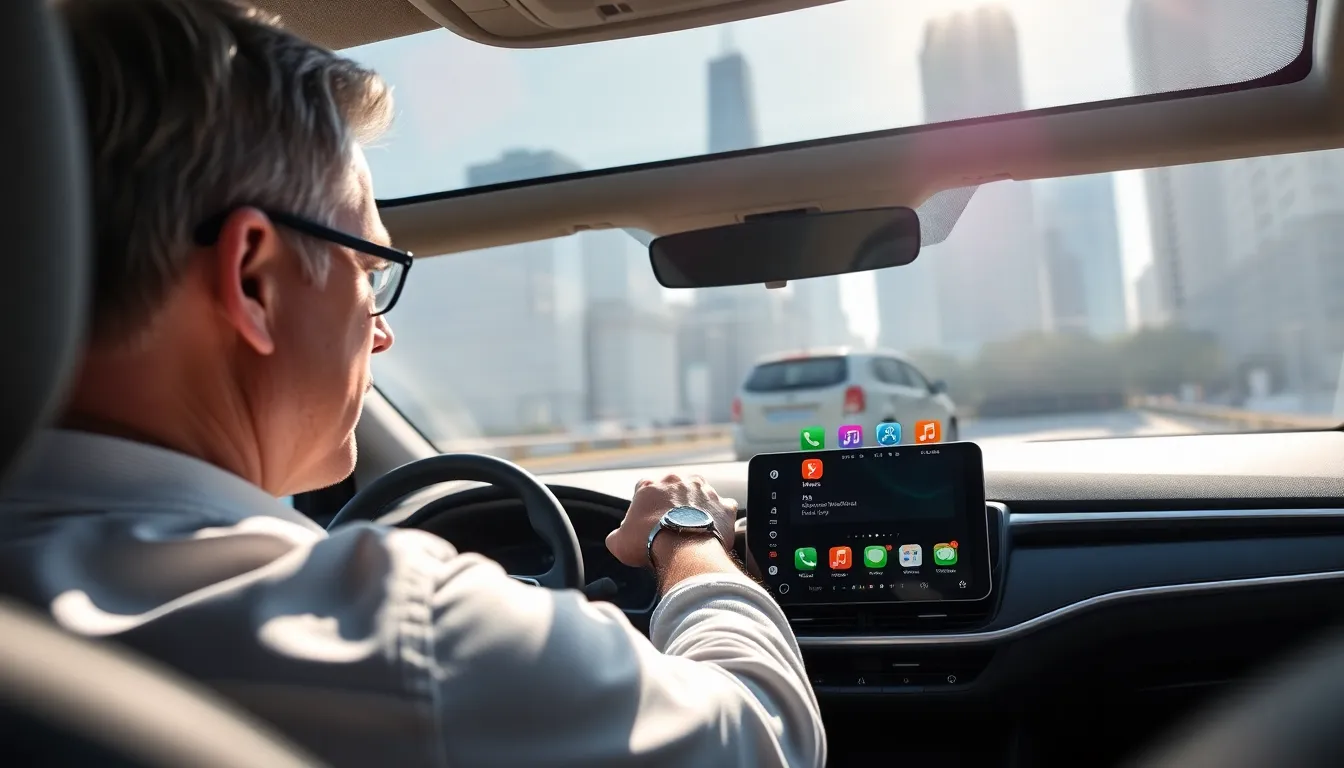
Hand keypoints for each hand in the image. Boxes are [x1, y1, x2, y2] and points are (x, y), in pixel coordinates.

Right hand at [605, 473, 736, 569]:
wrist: (684, 551)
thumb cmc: (649, 543)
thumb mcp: (618, 542)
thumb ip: (616, 535)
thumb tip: (617, 538)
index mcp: (650, 486)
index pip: (644, 489)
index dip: (645, 507)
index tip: (647, 522)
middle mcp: (678, 481)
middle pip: (674, 490)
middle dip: (673, 505)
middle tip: (671, 527)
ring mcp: (704, 491)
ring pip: (700, 495)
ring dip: (697, 508)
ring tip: (693, 530)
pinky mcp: (724, 505)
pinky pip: (724, 508)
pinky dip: (720, 518)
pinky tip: (713, 531)